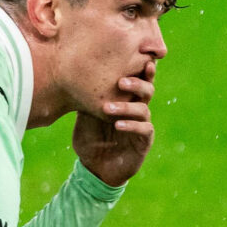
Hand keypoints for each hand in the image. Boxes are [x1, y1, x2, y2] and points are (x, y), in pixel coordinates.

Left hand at [71, 64, 153, 186]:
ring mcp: (142, 125)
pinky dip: (131, 125)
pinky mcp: (144, 141)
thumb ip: (88, 99)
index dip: (141, 70)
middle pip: (147, 90)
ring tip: (108, 108)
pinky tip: (118, 125)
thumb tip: (78, 77)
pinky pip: (144, 129)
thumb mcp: (85, 117)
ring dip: (127, 107)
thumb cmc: (91, 140)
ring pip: (143, 109)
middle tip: (121, 82)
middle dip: (137, 83)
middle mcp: (137, 109)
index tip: (139, 58)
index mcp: (126, 100)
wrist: (95, 169)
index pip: (137, 80)